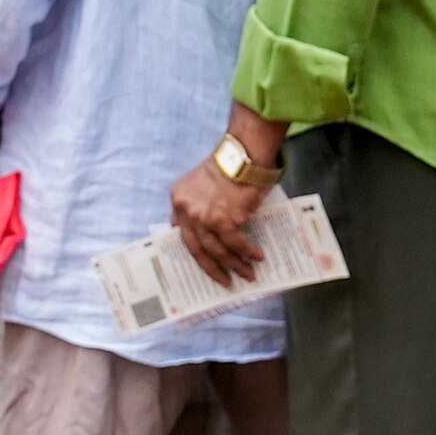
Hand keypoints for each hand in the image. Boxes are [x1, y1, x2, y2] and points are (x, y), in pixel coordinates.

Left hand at [169, 153, 269, 284]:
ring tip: (248, 273)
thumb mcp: (201, 184)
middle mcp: (187, 210)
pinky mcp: (225, 219)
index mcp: (179, 200)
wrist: (244, 154)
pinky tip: (257, 257)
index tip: (206, 265)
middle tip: (225, 280)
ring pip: (217, 251)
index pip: (184, 234)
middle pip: (198, 249)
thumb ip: (198, 206)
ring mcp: (204, 216)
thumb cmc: (229, 166)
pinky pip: (236, 244)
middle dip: (213, 268)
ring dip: (234, 265)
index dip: (196, 253)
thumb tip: (207, 232)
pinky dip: (247, 253)